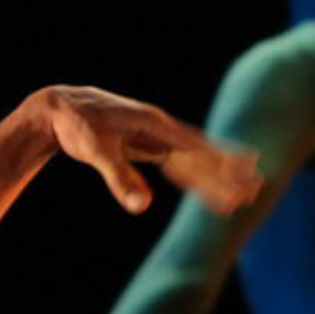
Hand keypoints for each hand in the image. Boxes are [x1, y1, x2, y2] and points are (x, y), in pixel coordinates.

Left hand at [40, 86, 260, 217]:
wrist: (59, 108)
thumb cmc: (77, 125)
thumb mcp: (96, 151)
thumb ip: (120, 178)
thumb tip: (143, 206)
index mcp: (155, 125)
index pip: (196, 149)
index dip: (221, 164)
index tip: (245, 174)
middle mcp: (160, 130)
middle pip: (202, 156)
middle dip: (228, 175)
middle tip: (256, 190)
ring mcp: (155, 139)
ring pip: (193, 162)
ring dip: (216, 179)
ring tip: (242, 195)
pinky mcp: (147, 147)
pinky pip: (178, 166)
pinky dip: (195, 179)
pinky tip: (209, 191)